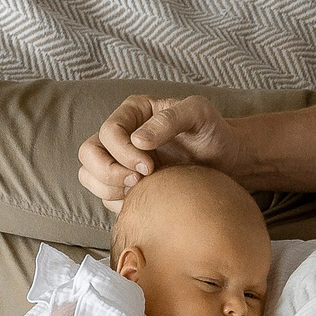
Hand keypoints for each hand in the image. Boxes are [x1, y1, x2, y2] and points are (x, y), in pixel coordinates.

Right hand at [77, 95, 242, 211]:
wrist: (227, 162)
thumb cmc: (213, 133)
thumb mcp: (199, 114)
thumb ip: (169, 120)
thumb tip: (137, 140)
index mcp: (133, 113)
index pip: (108, 132)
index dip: (123, 152)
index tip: (149, 166)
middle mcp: (120, 135)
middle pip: (88, 154)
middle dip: (109, 172)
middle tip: (139, 181)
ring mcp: (119, 161)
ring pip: (89, 176)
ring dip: (109, 189)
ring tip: (142, 190)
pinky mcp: (124, 185)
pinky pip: (105, 197)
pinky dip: (119, 203)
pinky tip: (145, 200)